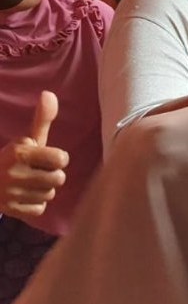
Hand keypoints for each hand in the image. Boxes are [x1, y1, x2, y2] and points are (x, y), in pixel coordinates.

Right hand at [0, 91, 67, 220]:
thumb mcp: (28, 140)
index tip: (47, 158)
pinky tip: (24, 197)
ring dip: (43, 190)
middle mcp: (14, 173)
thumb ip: (42, 119)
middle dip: (51, 175)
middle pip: (59, 179)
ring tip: (30, 184)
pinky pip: (40, 209)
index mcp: (19, 152)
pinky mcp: (10, 210)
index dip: (58, 159)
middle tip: (37, 172)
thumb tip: (49, 93)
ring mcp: (10, 194)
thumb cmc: (15, 160)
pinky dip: (35, 204)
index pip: (61, 159)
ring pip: (50, 194)